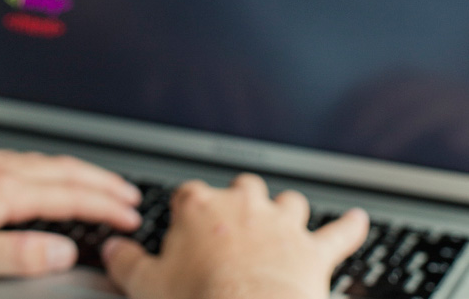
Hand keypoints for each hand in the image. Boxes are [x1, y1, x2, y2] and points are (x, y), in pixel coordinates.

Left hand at [0, 149, 141, 278]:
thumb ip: (21, 252)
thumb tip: (66, 249)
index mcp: (5, 188)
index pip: (69, 194)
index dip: (104, 204)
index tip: (130, 214)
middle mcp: (1, 167)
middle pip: (66, 169)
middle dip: (103, 181)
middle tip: (131, 195)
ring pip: (49, 161)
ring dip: (82, 172)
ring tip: (104, 184)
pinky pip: (32, 159)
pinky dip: (57, 167)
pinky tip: (53, 174)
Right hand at [102, 173, 368, 298]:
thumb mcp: (148, 286)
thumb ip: (126, 263)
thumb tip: (112, 250)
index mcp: (199, 208)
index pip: (189, 194)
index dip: (187, 209)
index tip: (185, 223)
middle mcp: (242, 206)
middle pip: (242, 187)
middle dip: (241, 199)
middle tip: (235, 219)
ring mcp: (280, 225)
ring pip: (288, 202)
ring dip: (288, 209)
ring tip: (287, 216)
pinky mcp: (313, 250)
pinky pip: (339, 233)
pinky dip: (351, 226)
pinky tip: (360, 220)